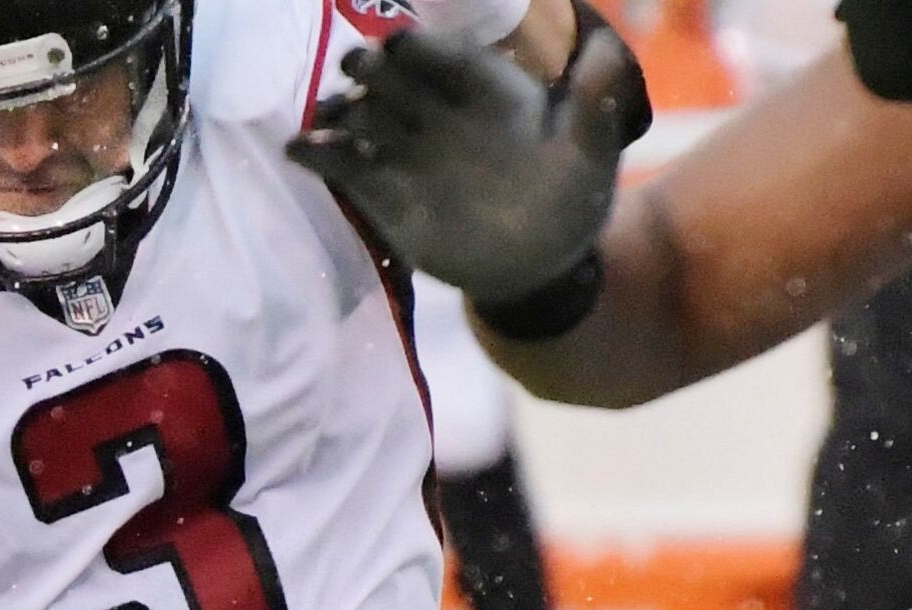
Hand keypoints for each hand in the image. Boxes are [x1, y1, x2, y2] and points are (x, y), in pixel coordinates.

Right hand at [288, 19, 649, 303]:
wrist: (536, 264)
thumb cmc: (567, 200)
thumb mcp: (590, 153)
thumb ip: (595, 104)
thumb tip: (610, 51)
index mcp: (488, 91)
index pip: (450, 59)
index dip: (424, 48)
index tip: (400, 43)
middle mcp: (441, 111)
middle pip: (399, 80)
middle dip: (374, 70)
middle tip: (353, 64)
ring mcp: (408, 149)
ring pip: (367, 118)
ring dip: (342, 110)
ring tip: (324, 114)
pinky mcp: (384, 191)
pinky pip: (348, 167)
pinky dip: (322, 154)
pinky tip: (300, 148)